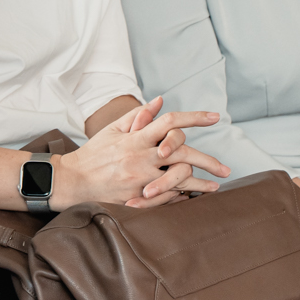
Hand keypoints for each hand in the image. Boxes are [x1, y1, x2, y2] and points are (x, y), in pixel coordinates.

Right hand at [55, 98, 226, 208]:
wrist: (74, 180)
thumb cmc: (95, 153)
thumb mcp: (113, 129)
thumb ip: (138, 115)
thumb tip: (160, 101)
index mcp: (136, 138)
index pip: (170, 122)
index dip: (194, 118)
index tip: (214, 117)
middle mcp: (140, 157)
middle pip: (182, 154)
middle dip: (208, 160)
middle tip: (226, 168)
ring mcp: (140, 179)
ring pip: (179, 179)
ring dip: (200, 183)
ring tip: (216, 185)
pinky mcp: (137, 197)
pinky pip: (166, 198)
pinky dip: (181, 196)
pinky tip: (192, 196)